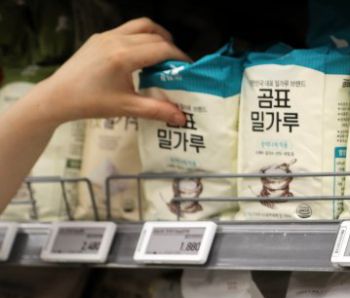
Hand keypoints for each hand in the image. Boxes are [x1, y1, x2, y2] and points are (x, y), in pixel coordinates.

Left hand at [30, 17, 189, 126]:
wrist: (57, 96)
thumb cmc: (90, 103)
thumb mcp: (126, 108)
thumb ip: (156, 110)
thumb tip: (182, 117)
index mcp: (123, 56)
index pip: (161, 49)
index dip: (179, 58)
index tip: (189, 69)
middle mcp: (115, 40)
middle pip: (154, 35)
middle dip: (171, 49)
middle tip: (178, 66)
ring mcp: (106, 36)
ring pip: (141, 26)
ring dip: (157, 36)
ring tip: (164, 54)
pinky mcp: (99, 37)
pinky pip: (127, 30)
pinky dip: (141, 37)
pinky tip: (142, 56)